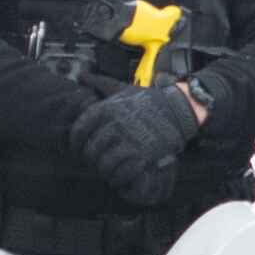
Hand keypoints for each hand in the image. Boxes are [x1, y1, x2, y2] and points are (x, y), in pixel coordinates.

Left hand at [68, 84, 204, 206]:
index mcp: (105, 110)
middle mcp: (114, 125)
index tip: (79, 151)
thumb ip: (99, 83)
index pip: (79, 132)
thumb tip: (81, 75)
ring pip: (105, 165)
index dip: (76, 146)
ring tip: (109, 174)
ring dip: (105, 173)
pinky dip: (120, 179)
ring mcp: (129, 140)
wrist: (178, 108)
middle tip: (97, 164)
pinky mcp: (143, 154)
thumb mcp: (121, 88)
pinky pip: (123, 172)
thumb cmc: (148, 100)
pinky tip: (120, 179)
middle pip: (91, 152)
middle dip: (92, 162)